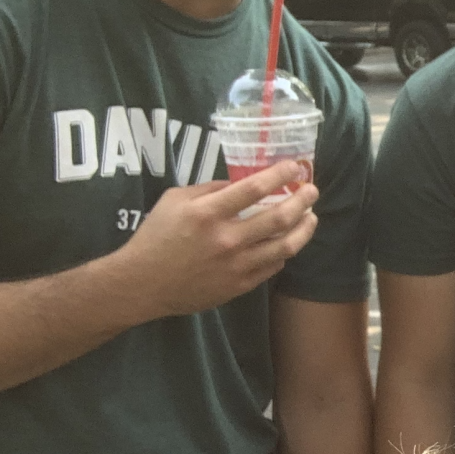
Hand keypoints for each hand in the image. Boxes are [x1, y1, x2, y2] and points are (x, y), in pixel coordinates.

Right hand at [110, 162, 319, 318]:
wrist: (142, 284)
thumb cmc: (156, 236)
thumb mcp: (174, 201)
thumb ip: (210, 190)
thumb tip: (243, 183)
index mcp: (207, 214)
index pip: (254, 189)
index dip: (280, 175)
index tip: (295, 167)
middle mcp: (226, 239)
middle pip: (280, 217)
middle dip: (303, 201)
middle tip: (312, 191)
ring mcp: (236, 265)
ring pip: (286, 245)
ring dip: (305, 228)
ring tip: (311, 217)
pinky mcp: (240, 285)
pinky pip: (274, 265)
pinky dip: (284, 250)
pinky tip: (286, 241)